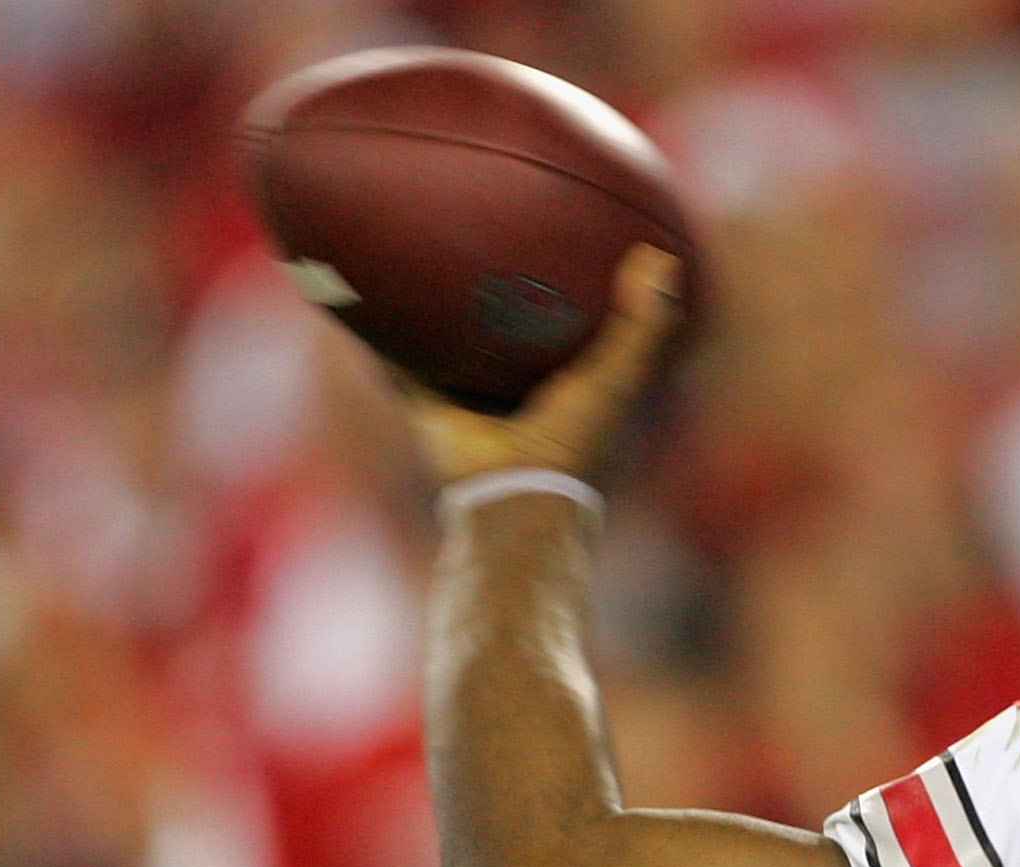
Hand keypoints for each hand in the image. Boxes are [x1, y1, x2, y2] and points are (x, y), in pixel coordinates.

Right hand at [403, 243, 684, 483]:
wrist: (512, 495)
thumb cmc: (574, 442)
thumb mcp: (618, 379)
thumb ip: (643, 326)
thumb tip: (661, 256)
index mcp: (562, 375)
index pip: (564, 313)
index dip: (562, 275)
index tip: (558, 223)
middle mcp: (514, 381)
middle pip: (498, 317)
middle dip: (488, 279)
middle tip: (475, 217)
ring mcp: (470, 391)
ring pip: (446, 335)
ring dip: (429, 301)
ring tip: (410, 242)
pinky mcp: (429, 401)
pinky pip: (396, 358)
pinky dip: (378, 331)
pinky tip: (358, 288)